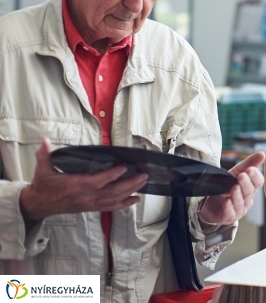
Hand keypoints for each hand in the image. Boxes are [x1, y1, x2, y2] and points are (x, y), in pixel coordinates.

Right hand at [19, 139, 147, 220]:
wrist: (39, 204)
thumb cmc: (44, 185)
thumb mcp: (42, 169)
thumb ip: (44, 155)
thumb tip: (45, 141)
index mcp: (76, 185)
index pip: (98, 181)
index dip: (113, 175)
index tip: (124, 166)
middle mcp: (86, 196)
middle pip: (112, 191)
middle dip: (130, 183)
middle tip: (144, 174)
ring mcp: (90, 203)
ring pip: (114, 199)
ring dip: (131, 191)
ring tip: (143, 182)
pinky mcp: (91, 208)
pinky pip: (110, 207)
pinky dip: (124, 204)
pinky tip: (135, 199)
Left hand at [200, 151, 265, 225]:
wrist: (211, 203)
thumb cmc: (226, 187)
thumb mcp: (236, 172)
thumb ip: (248, 163)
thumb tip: (262, 153)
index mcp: (251, 188)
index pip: (258, 182)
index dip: (255, 176)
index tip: (250, 169)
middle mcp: (247, 199)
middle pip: (249, 192)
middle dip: (246, 184)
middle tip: (242, 176)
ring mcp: (239, 209)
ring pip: (240, 202)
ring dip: (237, 195)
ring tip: (234, 188)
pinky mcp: (228, 216)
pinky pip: (230, 213)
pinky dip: (229, 207)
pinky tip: (226, 201)